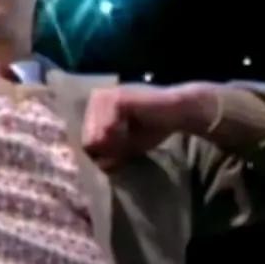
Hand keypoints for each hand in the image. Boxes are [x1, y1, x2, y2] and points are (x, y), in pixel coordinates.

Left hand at [82, 83, 216, 172]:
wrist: (177, 112)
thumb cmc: (153, 127)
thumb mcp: (125, 146)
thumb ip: (110, 156)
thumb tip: (100, 166)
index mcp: (95, 108)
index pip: (87, 142)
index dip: (106, 154)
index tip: (124, 151)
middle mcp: (95, 99)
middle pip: (89, 141)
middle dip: (111, 151)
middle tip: (129, 145)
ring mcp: (104, 97)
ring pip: (96, 138)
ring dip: (116, 146)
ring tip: (131, 138)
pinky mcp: (116, 99)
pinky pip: (107, 131)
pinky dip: (121, 139)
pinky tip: (133, 131)